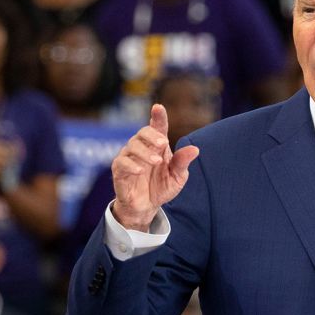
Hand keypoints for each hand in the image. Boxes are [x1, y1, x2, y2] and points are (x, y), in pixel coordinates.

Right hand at [111, 104, 199, 231]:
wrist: (146, 207)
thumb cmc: (161, 187)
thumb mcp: (177, 177)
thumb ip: (183, 163)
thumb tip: (195, 149)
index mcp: (157, 146)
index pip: (157, 126)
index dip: (158, 116)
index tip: (158, 108)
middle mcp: (142, 147)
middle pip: (143, 132)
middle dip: (153, 135)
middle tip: (164, 143)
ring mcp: (129, 157)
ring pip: (132, 145)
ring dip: (145, 152)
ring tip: (157, 161)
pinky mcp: (119, 170)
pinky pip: (121, 162)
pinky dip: (130, 165)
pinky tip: (139, 171)